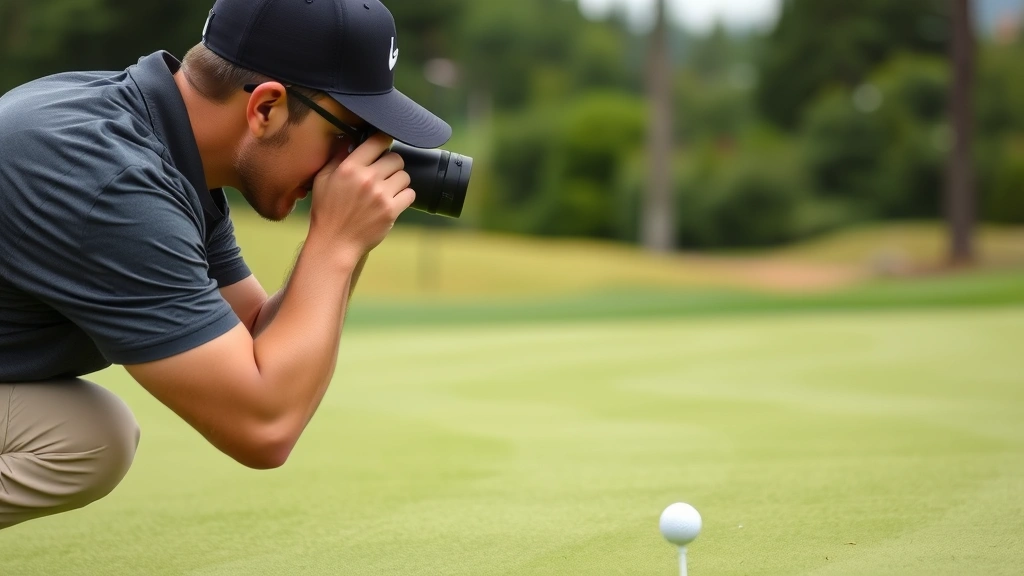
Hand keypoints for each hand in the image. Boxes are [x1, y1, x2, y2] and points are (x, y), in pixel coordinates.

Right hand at [307, 132, 413, 261]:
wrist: (335, 242)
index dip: (384, 141)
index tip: (384, 145)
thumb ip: (337, 157)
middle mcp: (367, 179)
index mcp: (350, 168)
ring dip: (399, 181)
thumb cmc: (327, 211)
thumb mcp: (323, 179)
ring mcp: (381, 195)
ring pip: (405, 176)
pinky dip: (405, 196)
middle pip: (396, 158)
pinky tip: (394, 200)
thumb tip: (350, 139)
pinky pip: (410, 194)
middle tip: (385, 173)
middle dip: (392, 165)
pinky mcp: (391, 211)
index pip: (377, 141)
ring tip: (388, 189)